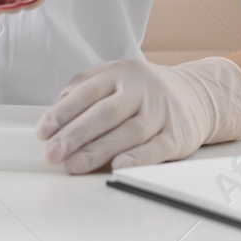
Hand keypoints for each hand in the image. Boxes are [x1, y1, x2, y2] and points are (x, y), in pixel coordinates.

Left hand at [36, 57, 240, 173]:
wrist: (197, 93)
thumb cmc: (145, 90)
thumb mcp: (115, 77)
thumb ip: (84, 87)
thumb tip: (58, 105)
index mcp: (119, 73)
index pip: (86, 93)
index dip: (62, 113)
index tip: (43, 133)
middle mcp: (140, 89)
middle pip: (105, 113)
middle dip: (75, 135)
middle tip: (53, 154)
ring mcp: (161, 110)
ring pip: (128, 132)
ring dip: (99, 151)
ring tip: (75, 166)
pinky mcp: (179, 133)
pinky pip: (157, 147)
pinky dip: (138, 158)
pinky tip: (119, 167)